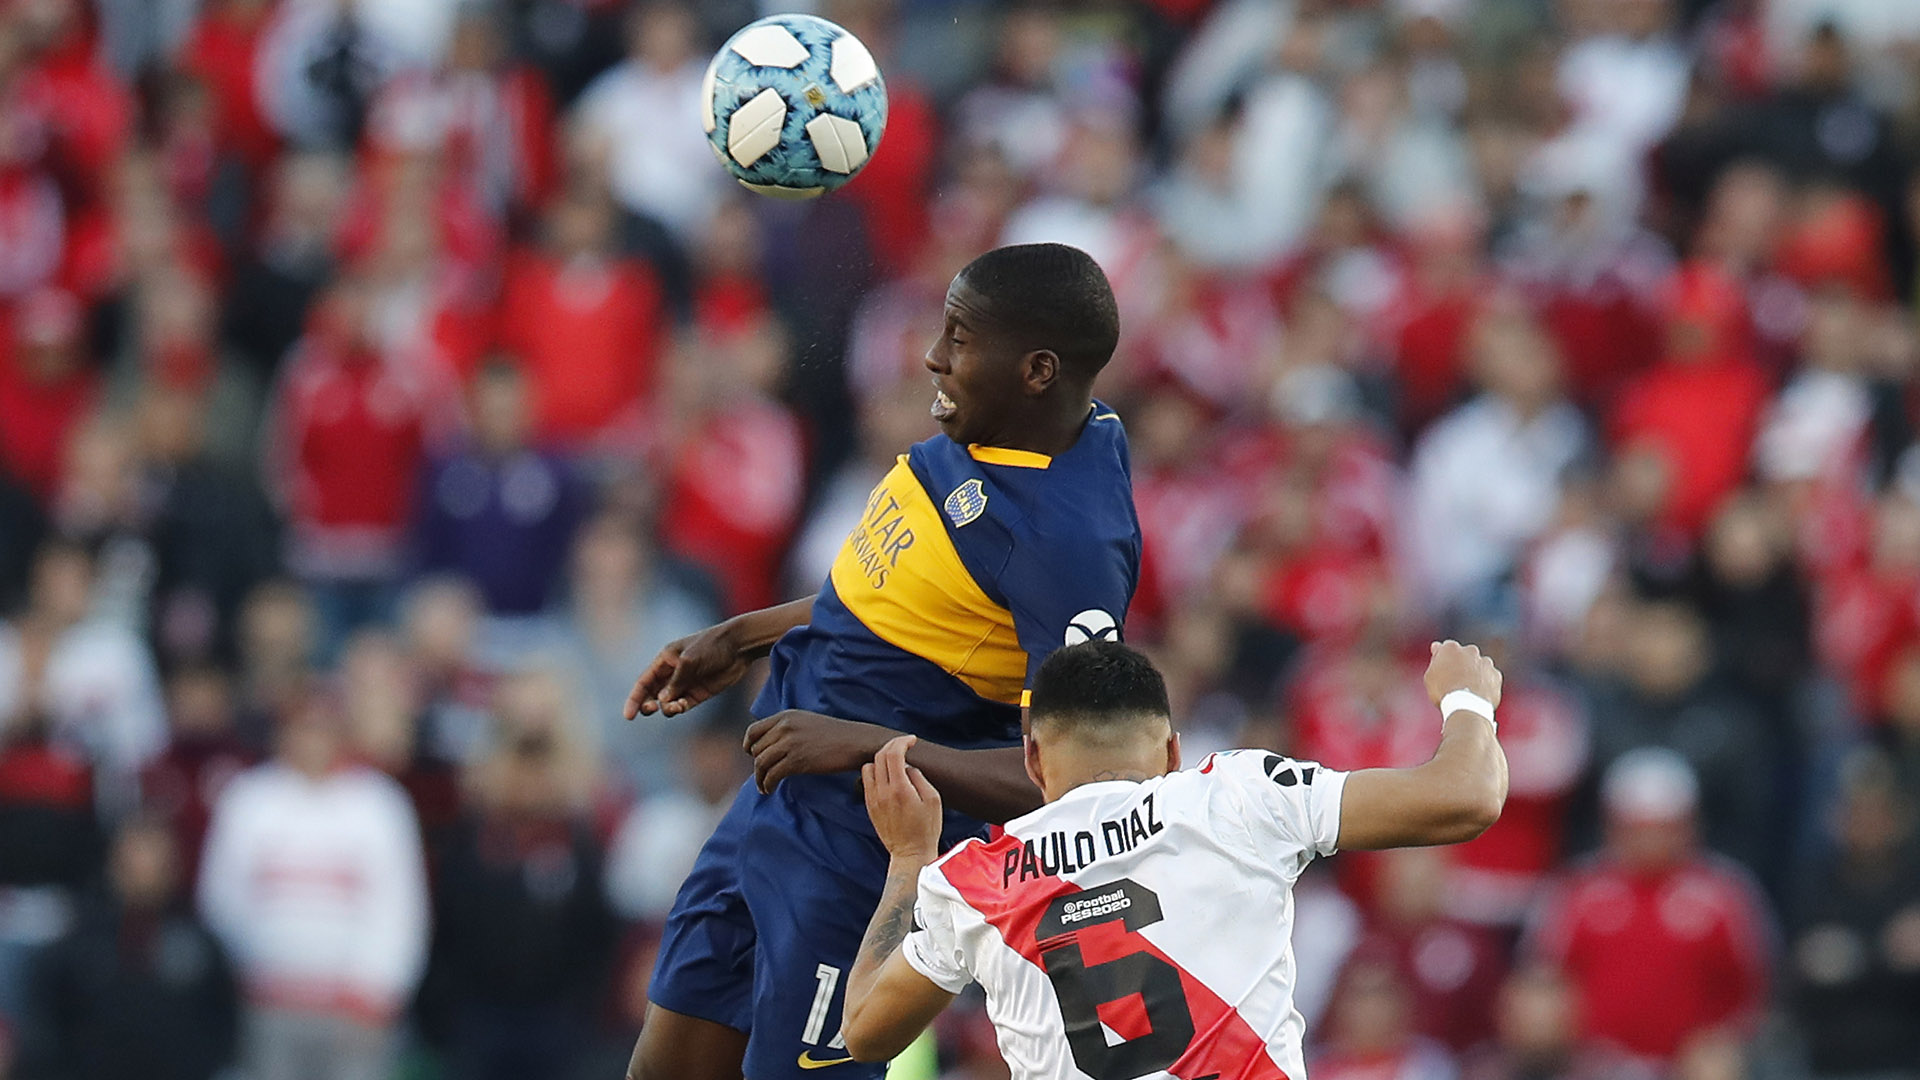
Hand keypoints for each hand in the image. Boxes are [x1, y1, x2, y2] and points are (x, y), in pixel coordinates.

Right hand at [626, 621, 751, 718]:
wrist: (739, 646)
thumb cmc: (712, 645)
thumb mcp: (690, 660)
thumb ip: (676, 681)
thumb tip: (662, 701)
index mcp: (665, 660)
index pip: (643, 682)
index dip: (634, 699)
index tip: (628, 716)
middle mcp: (672, 674)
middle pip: (651, 695)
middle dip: (647, 705)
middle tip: (651, 709)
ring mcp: (685, 684)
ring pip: (666, 703)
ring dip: (666, 708)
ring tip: (676, 706)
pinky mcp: (698, 693)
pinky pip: (682, 706)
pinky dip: (678, 709)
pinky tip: (682, 706)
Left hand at [744, 710, 894, 793]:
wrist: (855, 741)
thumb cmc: (834, 735)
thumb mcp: (806, 722)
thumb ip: (787, 728)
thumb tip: (769, 744)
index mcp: (786, 716)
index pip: (754, 731)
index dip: (748, 745)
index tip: (751, 755)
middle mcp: (784, 727)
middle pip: (757, 750)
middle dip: (757, 765)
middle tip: (763, 775)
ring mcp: (790, 743)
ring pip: (761, 763)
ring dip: (759, 778)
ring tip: (763, 787)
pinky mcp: (796, 761)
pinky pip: (772, 775)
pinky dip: (767, 785)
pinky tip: (769, 790)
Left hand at [863, 736, 942, 863]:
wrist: (910, 853)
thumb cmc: (927, 828)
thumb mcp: (933, 800)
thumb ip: (919, 778)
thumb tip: (907, 766)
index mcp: (900, 789)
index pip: (893, 754)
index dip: (902, 741)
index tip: (912, 740)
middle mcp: (882, 792)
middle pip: (879, 756)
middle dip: (893, 745)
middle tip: (905, 745)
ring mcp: (873, 799)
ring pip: (869, 766)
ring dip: (881, 759)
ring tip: (895, 763)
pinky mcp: (869, 806)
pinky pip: (866, 780)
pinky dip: (875, 772)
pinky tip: (888, 777)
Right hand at [1423, 640, 1502, 708]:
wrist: (1466, 707)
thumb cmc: (1444, 691)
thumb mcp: (1431, 675)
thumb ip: (1435, 659)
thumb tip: (1438, 647)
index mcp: (1451, 648)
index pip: (1446, 648)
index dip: (1444, 659)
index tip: (1443, 668)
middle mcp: (1470, 651)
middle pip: (1465, 655)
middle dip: (1462, 663)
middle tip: (1455, 680)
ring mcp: (1485, 663)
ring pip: (1480, 665)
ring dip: (1476, 672)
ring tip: (1468, 689)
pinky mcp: (1496, 675)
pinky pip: (1490, 678)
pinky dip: (1486, 683)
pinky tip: (1478, 694)